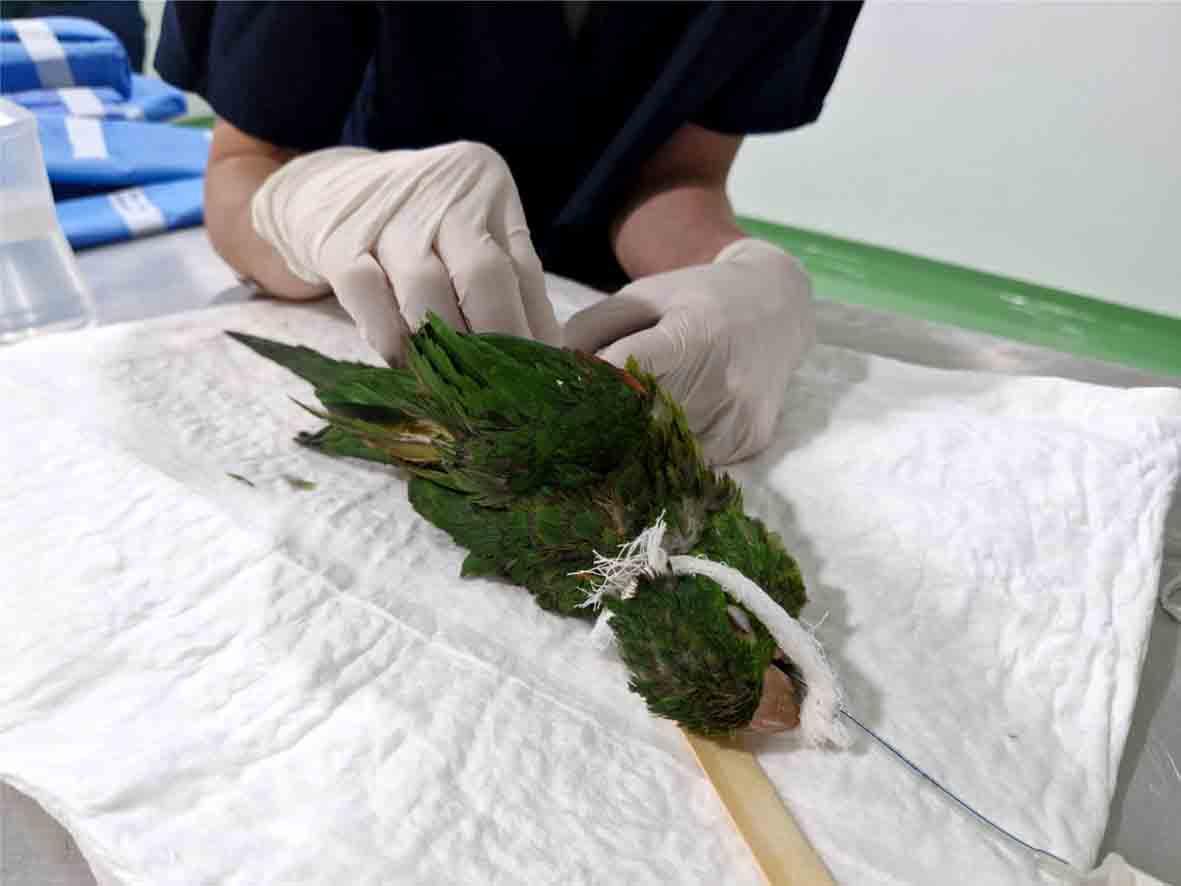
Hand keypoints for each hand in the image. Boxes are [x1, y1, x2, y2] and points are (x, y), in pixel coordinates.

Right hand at [251, 141, 559, 361]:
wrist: (328, 189)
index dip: (533, 333)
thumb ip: (511, 284)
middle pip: (483, 275)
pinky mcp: (337, 237)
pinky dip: (391, 338)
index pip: (523, 271)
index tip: (538, 382)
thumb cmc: (419, 225)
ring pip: (426, 291)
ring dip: (441, 350)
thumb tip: (549, 359)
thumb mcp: (472, 235)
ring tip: (452, 386)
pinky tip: (402, 361)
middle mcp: (441, 188)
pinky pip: (369, 296)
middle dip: (495, 343)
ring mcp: (386, 210)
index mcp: (486, 184)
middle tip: (498, 393)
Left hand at [564, 238, 814, 464]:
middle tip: (576, 425)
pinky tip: (665, 430)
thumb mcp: (642, 296)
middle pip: (639, 420)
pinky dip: (670, 451)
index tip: (556, 401)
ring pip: (662, 449)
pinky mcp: (750, 442)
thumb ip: (590, 329)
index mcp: (691, 335)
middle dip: (603, 423)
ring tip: (622, 426)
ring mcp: (738, 418)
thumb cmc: (696, 297)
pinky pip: (692, 461)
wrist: (777, 306)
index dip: (588, 389)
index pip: (626, 372)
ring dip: (635, 443)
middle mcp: (722, 381)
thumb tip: (549, 373)